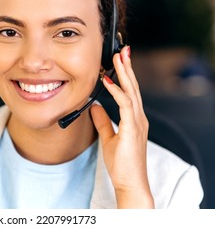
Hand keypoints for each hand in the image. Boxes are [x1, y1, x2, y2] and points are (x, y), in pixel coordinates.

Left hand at [90, 46, 153, 207]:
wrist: (130, 183)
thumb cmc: (121, 163)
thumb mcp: (109, 137)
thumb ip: (103, 121)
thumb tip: (94, 106)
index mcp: (134, 119)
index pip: (130, 92)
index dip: (124, 75)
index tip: (118, 61)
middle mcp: (138, 118)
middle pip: (133, 87)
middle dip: (127, 67)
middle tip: (122, 50)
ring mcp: (137, 122)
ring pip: (131, 91)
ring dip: (124, 73)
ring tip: (118, 57)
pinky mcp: (132, 129)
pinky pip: (125, 105)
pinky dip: (117, 91)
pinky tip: (108, 81)